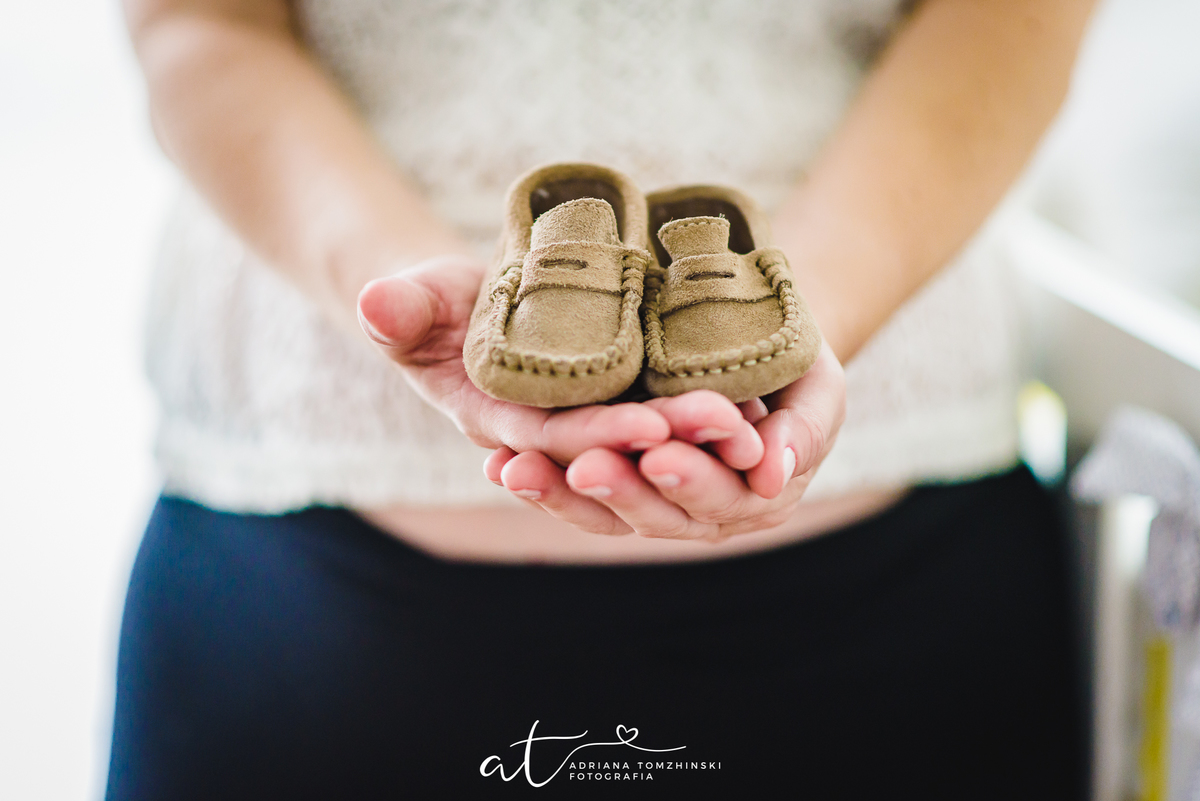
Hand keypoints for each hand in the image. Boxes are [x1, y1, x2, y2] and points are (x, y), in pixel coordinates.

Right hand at [356, 256, 745, 464]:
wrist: (468, 307)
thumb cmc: (439, 303)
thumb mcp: (420, 298)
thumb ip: (402, 308)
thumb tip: (375, 301)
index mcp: (501, 425)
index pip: (553, 441)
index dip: (598, 436)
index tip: (648, 423)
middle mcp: (551, 439)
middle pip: (614, 451)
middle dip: (668, 444)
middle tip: (723, 422)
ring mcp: (588, 425)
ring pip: (645, 449)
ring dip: (696, 442)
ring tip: (747, 422)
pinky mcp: (617, 408)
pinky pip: (664, 426)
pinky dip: (702, 423)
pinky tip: (754, 411)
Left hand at [487, 342, 845, 541]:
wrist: (754, 344)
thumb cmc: (796, 361)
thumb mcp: (820, 385)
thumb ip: (807, 428)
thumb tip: (774, 472)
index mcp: (755, 497)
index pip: (720, 497)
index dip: (691, 479)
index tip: (659, 457)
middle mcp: (700, 512)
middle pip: (655, 513)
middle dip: (618, 490)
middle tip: (583, 466)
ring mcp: (653, 501)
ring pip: (605, 512)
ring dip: (560, 494)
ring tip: (517, 470)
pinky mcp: (614, 481)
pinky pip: (575, 492)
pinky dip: (539, 481)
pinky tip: (499, 465)